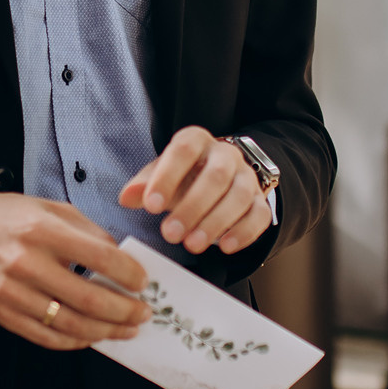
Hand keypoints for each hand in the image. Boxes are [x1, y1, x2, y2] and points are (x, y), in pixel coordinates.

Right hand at [0, 187, 148, 349]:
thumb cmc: (7, 217)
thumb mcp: (52, 208)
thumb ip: (89, 232)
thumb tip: (122, 260)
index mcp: (42, 230)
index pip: (100, 257)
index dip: (129, 274)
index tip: (142, 282)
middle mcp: (26, 262)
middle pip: (88, 299)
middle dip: (124, 311)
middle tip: (142, 313)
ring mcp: (11, 291)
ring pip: (70, 324)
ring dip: (105, 331)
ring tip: (125, 330)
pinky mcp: (1, 312)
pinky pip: (45, 336)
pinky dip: (74, 340)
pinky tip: (91, 336)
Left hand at [120, 127, 271, 255]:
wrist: (217, 179)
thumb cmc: (183, 177)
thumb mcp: (160, 175)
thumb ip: (144, 186)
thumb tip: (126, 197)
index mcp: (197, 141)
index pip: (184, 151)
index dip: (167, 178)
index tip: (151, 207)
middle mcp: (226, 155)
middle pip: (216, 176)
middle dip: (192, 207)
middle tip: (170, 234)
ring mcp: (247, 177)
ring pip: (239, 196)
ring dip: (215, 223)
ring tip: (192, 245)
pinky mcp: (260, 201)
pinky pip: (259, 215)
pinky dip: (243, 232)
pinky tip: (225, 247)